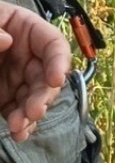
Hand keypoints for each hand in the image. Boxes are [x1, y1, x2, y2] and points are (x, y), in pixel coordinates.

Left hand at [0, 2, 69, 140]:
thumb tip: (8, 40)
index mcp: (24, 29)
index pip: (53, 44)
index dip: (60, 62)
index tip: (55, 79)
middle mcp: (27, 55)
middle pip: (47, 77)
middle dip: (43, 97)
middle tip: (34, 112)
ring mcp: (17, 76)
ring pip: (34, 98)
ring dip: (30, 115)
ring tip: (18, 127)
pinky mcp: (6, 95)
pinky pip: (17, 110)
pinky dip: (21, 123)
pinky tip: (18, 133)